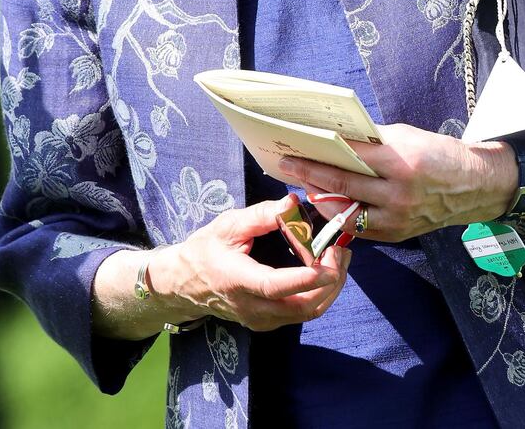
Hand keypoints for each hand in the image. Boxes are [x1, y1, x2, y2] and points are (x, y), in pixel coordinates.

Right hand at [150, 193, 350, 331]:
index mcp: (239, 280)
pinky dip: (318, 295)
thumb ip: (260, 215)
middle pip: (301, 306)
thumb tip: (292, 203)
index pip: (276, 286)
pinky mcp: (267, 322)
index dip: (306, 277)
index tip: (330, 262)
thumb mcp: (228, 225)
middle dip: (330, 281)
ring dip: (329, 289)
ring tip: (339, 259)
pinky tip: (323, 272)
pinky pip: (300, 314)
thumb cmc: (205, 249)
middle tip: (340, 251)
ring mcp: (260, 320)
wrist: (184, 283)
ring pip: (305, 313)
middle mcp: (252, 307)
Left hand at [279, 125, 515, 242]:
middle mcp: (398, 194)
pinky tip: (329, 202)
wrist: (475, 186)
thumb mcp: (407, 136)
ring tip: (305, 185)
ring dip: (322, 199)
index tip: (296, 147)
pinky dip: (341, 214)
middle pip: (342, 185)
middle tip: (287, 166)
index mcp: (401, 162)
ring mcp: (398, 219)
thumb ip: (372, 141)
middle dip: (310, 175)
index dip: (320, 152)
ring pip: (346, 214)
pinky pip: (360, 228)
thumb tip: (337, 139)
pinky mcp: (398, 234)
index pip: (350, 157)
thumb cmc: (439, 153)